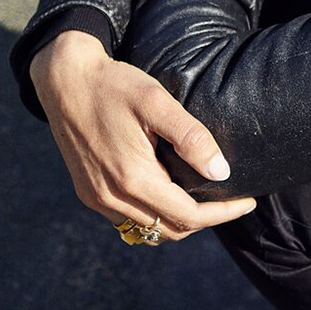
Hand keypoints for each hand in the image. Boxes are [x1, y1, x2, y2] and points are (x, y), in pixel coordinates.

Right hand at [28, 31, 257, 243]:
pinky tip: (168, 192)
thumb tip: (221, 172)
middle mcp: (111, 197)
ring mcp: (96, 198)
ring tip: (204, 199)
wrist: (63, 79)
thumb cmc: (112, 85)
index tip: (247, 201)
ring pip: (149, 229)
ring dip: (179, 220)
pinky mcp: (88, 193)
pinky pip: (128, 219)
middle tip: (230, 200)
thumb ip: (191, 137)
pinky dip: (154, 214)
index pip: (188, 215)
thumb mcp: (156, 101)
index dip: (223, 213)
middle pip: (171, 229)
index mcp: (131, 178)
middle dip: (205, 220)